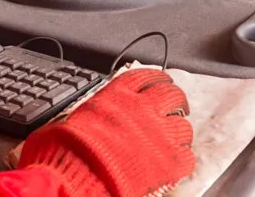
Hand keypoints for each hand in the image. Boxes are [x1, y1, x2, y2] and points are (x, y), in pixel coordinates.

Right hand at [18, 68, 194, 196]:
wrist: (77, 177)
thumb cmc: (67, 152)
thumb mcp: (73, 119)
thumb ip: (90, 113)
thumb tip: (83, 119)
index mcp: (119, 95)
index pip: (148, 77)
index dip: (158, 80)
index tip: (162, 84)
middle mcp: (143, 108)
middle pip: (173, 96)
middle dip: (176, 102)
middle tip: (175, 109)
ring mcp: (159, 134)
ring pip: (184, 126)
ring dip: (179, 132)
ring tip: (174, 139)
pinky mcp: (169, 161)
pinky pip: (188, 156)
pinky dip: (182, 159)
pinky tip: (174, 163)